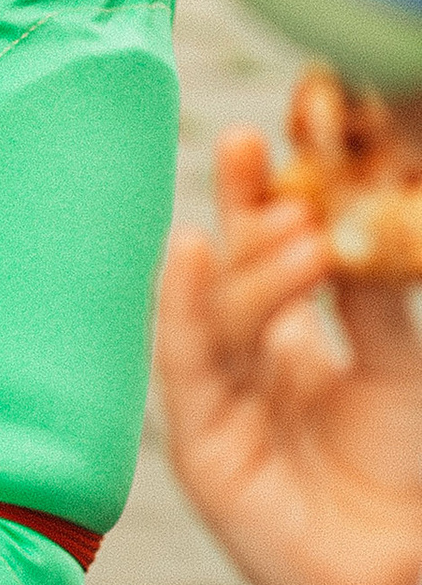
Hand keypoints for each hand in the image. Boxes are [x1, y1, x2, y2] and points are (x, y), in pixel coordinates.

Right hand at [154, 125, 421, 584]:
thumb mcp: (404, 366)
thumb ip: (372, 295)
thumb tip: (351, 205)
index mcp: (302, 355)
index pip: (275, 259)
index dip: (270, 195)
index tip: (279, 126)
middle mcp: (255, 379)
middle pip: (233, 276)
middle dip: (239, 207)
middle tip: (251, 141)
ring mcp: (225, 416)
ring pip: (216, 316)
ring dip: (246, 261)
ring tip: (292, 221)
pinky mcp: (205, 459)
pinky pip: (185, 371)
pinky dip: (184, 308)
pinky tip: (193, 254)